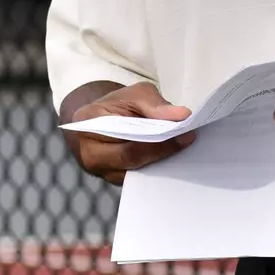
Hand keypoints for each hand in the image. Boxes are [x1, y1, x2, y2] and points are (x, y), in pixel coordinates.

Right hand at [66, 82, 196, 184]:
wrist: (104, 119)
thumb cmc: (117, 105)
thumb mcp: (133, 94)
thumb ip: (154, 104)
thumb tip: (182, 116)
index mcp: (87, 127)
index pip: (122, 141)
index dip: (154, 142)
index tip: (182, 134)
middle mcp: (90, 156)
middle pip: (130, 161)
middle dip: (162, 152)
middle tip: (187, 140)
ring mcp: (104, 172)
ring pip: (138, 174)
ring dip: (163, 163)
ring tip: (184, 149)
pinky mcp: (118, 180)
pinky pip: (141, 179)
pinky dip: (159, 169)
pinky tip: (175, 158)